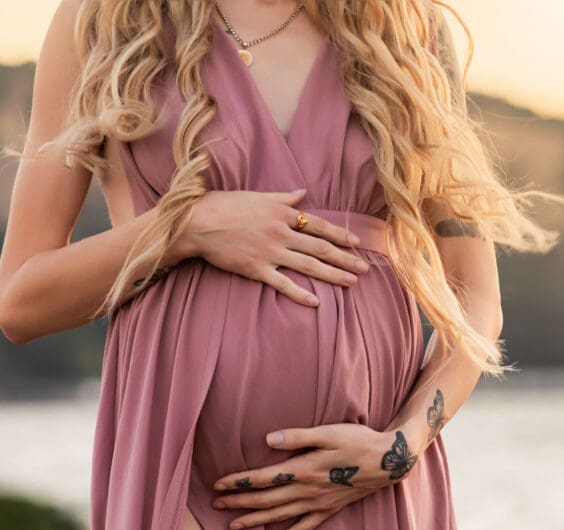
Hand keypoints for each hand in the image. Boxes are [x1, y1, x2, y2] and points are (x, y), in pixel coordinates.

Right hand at [181, 188, 370, 306]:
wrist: (198, 222)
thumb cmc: (225, 205)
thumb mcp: (257, 196)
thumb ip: (283, 197)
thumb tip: (302, 192)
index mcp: (283, 213)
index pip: (319, 225)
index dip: (340, 235)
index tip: (356, 243)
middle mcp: (281, 232)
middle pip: (321, 247)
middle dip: (345, 258)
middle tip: (365, 269)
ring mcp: (270, 252)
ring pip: (308, 265)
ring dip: (332, 275)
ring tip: (351, 283)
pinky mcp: (257, 269)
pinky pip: (283, 283)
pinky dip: (300, 293)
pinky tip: (317, 302)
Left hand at [210, 424, 420, 529]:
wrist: (390, 461)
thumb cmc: (358, 440)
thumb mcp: (328, 432)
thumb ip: (297, 436)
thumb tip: (267, 439)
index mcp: (304, 469)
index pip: (263, 478)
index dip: (239, 482)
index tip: (217, 484)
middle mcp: (308, 491)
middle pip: (266, 500)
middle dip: (239, 503)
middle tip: (215, 505)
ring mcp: (319, 503)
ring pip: (281, 516)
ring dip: (255, 520)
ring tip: (233, 525)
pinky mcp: (331, 509)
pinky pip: (305, 526)